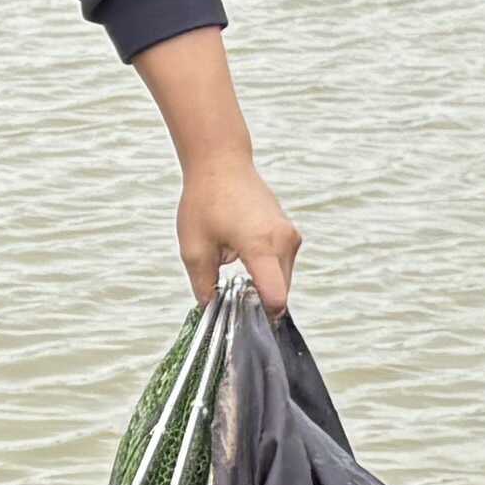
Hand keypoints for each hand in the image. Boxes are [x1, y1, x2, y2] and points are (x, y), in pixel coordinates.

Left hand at [176, 152, 300, 311]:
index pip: (276, 296)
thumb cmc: (206, 200)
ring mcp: (290, 236)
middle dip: (258, 301)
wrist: (221, 163)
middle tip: (230, 298)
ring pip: (282, 280)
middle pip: (279, 292)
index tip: (245, 321)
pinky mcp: (290, 233)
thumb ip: (203, 285)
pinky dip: (266, 270)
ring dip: (262, 284)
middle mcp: (283, 241)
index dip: (262, 316)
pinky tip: (242, 258)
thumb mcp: (193, 248)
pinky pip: (282, 264)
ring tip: (233, 270)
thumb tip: (211, 308)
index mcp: (261, 245)